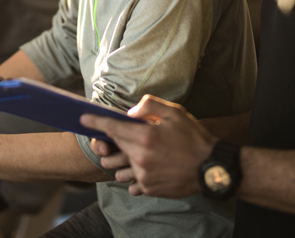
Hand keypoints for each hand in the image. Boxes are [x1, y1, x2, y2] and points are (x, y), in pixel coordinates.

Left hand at [81, 95, 216, 197]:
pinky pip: (132, 184)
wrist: (210, 167)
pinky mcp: (149, 189)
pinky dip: (135, 176)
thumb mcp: (175, 112)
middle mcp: (140, 158)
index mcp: (145, 136)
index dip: (96, 122)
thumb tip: (129, 112)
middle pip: (114, 149)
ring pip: (119, 170)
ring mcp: (144, 176)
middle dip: (113, 142)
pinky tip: (148, 169)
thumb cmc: (194, 137)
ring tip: (139, 154)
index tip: (83, 118)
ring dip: (123, 161)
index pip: (112, 128)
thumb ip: (149, 106)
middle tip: (126, 136)